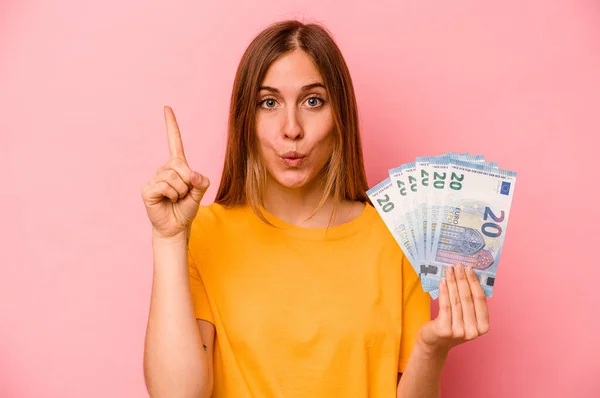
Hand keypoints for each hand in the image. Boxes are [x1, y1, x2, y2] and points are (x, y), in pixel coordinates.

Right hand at [141, 106, 209, 238]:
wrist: (176, 227)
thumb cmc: (186, 208)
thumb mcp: (200, 193)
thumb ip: (202, 182)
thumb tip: (194, 176)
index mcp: (177, 166)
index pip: (174, 142)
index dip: (171, 125)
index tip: (166, 108)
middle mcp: (164, 169)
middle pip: (180, 164)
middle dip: (188, 181)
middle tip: (184, 193)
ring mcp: (154, 178)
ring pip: (174, 177)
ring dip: (181, 191)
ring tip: (176, 199)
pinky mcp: (148, 189)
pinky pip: (165, 186)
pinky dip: (172, 195)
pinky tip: (167, 200)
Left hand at [417, 263, 489, 355]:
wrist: (435, 343)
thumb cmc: (452, 325)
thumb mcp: (466, 317)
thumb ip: (470, 302)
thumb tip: (468, 276)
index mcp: (483, 327)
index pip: (480, 300)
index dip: (475, 283)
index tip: (470, 269)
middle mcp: (473, 331)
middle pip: (467, 299)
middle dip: (462, 279)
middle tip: (458, 265)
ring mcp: (459, 332)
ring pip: (456, 301)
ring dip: (452, 282)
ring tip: (449, 270)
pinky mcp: (445, 330)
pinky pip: (445, 306)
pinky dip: (444, 292)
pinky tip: (442, 281)